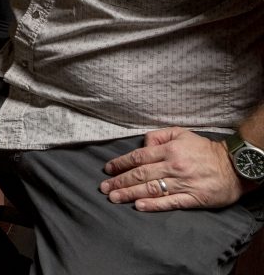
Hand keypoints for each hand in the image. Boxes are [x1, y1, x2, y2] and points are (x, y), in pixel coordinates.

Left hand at [100, 128, 244, 210]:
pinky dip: (153, 205)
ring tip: (114, 197)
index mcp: (170, 150)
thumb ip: (159, 137)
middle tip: (104, 187)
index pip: (138, 157)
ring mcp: (183, 183)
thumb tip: (143, 145)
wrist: (234, 166)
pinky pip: (170, 202)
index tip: (108, 170)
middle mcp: (173, 166)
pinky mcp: (193, 198)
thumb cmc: (205, 150)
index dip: (121, 164)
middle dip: (120, 181)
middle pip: (140, 174)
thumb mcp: (181, 134)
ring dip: (130, 193)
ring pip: (151, 189)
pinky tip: (139, 206)